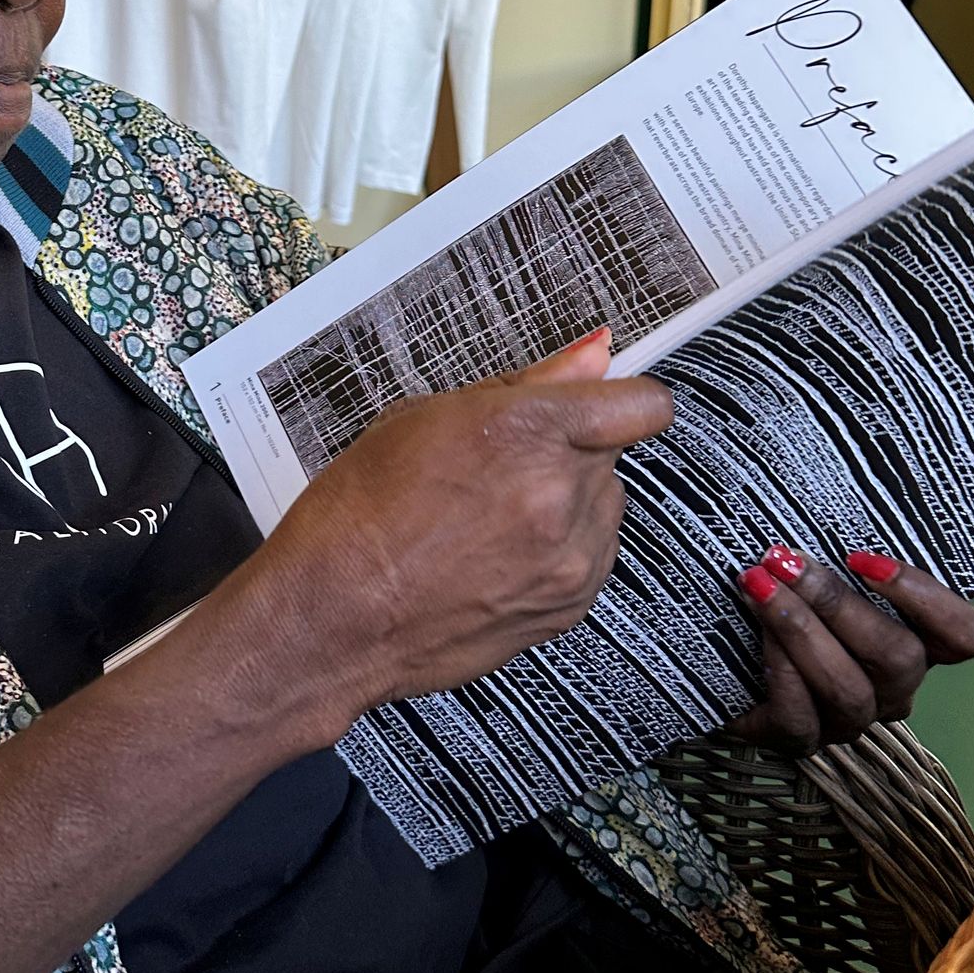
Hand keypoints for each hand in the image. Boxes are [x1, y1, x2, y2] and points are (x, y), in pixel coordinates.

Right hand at [254, 329, 674, 724]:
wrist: (333, 618)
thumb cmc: (358, 517)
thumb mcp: (424, 419)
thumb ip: (527, 385)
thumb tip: (593, 355)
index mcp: (528, 432)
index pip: (641, 404)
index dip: (614, 400)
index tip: (591, 405)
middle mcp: (561, 495)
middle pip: (611, 453)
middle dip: (566, 451)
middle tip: (495, 470)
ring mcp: (570, 558)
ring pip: (604, 507)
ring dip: (566, 503)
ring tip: (488, 520)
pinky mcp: (569, 607)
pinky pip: (590, 558)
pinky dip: (557, 552)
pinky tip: (495, 556)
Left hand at [729, 545, 973, 754]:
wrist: (718, 657)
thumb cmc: (783, 597)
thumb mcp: (817, 571)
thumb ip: (838, 551)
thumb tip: (826, 495)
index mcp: (916, 643)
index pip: (966, 636)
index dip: (928, 598)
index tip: (862, 558)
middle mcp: (892, 688)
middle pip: (898, 656)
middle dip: (836, 602)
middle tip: (783, 560)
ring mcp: (849, 719)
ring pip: (848, 687)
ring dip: (799, 629)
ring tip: (757, 585)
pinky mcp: (801, 740)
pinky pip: (801, 717)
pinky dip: (779, 671)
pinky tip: (755, 637)